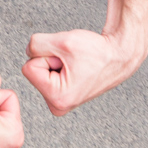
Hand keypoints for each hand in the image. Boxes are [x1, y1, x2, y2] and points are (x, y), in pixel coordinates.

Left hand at [23, 29, 143, 115]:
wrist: (119, 56)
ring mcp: (60, 103)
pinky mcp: (62, 97)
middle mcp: (58, 106)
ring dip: (56, 61)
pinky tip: (76, 69)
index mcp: (57, 98)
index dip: (47, 56)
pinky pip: (48, 74)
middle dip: (51, 59)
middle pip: (34, 70)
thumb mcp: (63, 41)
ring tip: (77, 65)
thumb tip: (28, 52)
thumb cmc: (98, 51)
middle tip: (74, 62)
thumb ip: (35, 44)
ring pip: (41, 71)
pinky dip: (60, 66)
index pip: (29, 67)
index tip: (68, 60)